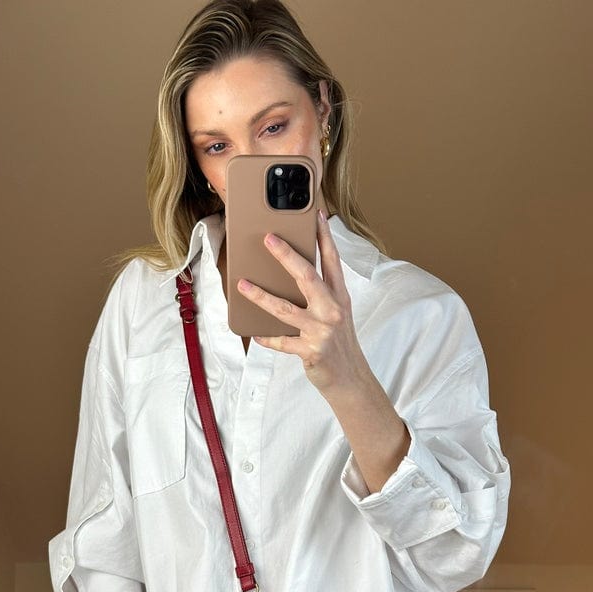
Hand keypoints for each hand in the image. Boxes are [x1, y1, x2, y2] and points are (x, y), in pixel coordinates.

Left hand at [237, 211, 410, 492]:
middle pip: (308, 276)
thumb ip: (320, 293)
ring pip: (286, 309)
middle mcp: (332, 310)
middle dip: (287, 256)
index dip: (324, 235)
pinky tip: (255, 334)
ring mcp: (321, 331)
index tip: (315, 212)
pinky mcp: (311, 351)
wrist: (350, 379)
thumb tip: (291, 271)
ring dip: (261, 296)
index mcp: (339, 296)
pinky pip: (282, 342)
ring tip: (242, 284)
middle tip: (268, 238)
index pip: (332, 260)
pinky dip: (268, 338)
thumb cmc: (338, 342)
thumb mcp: (335, 313)